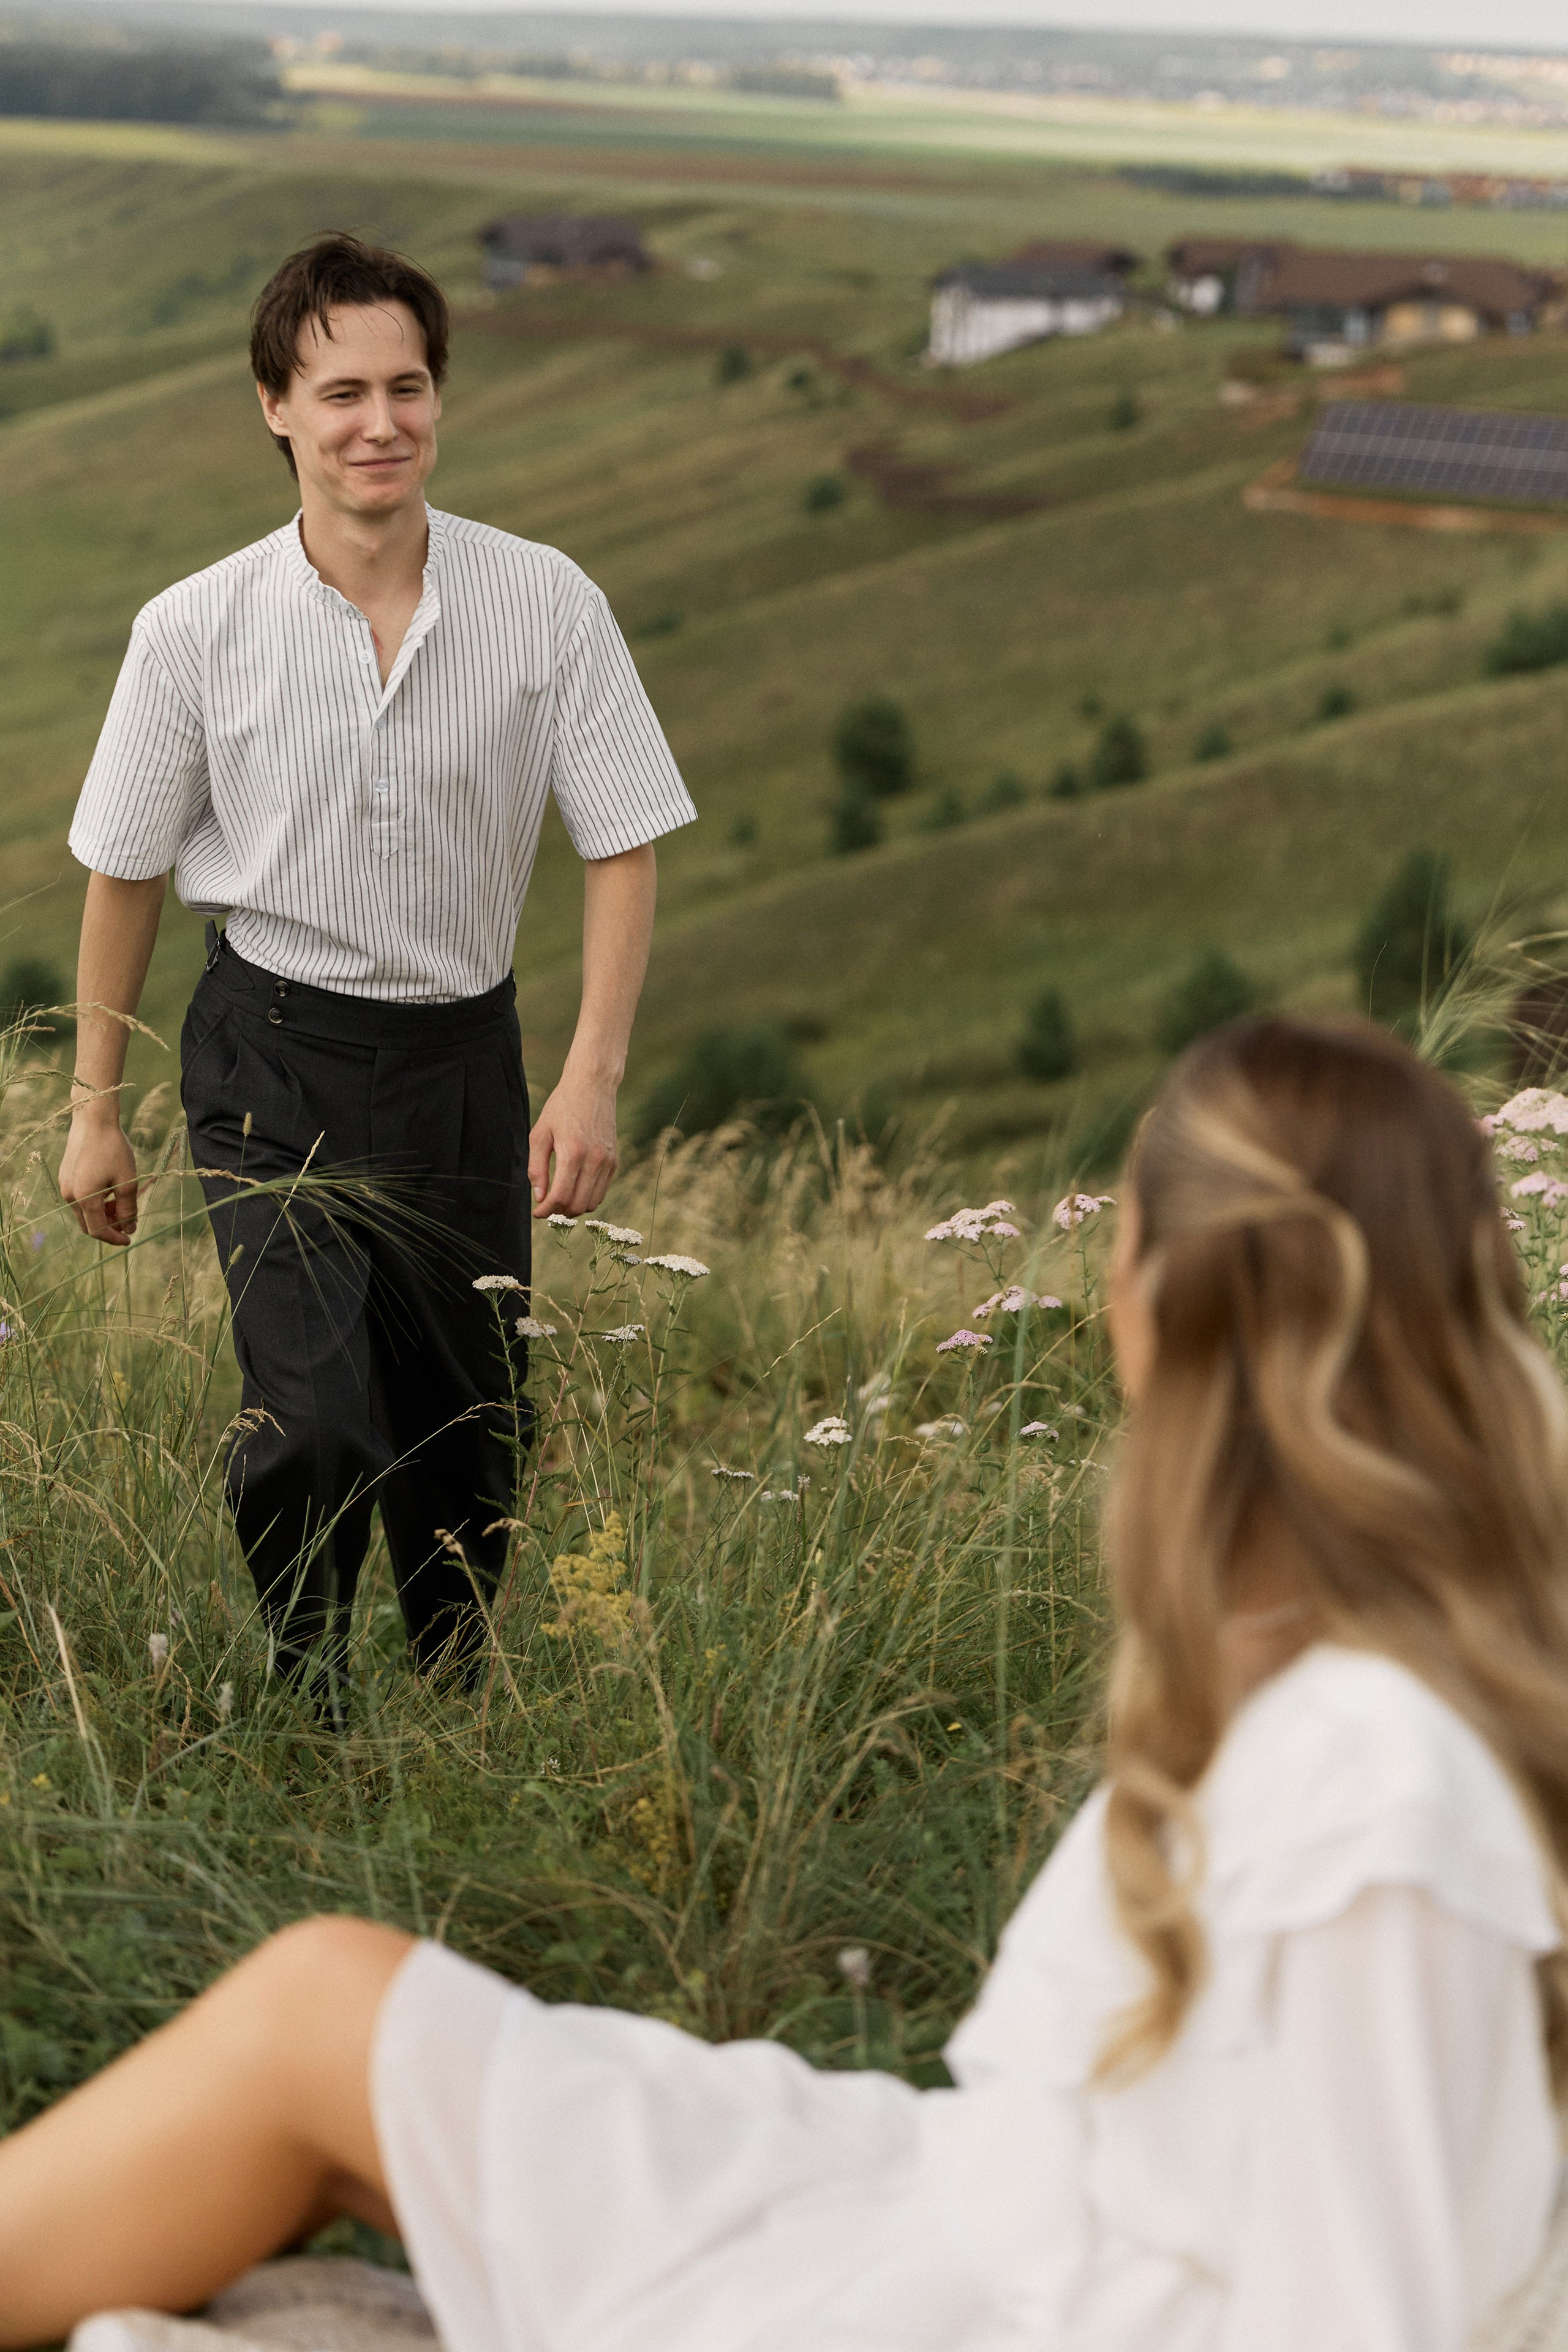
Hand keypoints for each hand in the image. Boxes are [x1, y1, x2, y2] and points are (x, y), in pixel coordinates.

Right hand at [60, 1117, 140, 1244]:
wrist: (93, 1119)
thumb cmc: (113, 1149)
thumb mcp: (128, 1181)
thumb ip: (128, 1209)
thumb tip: (129, 1228)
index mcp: (84, 1198)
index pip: (97, 1231)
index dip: (114, 1238)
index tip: (129, 1239)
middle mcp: (69, 1195)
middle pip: (88, 1224)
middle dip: (108, 1227)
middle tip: (128, 1221)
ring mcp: (65, 1184)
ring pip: (84, 1211)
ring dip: (102, 1214)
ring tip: (121, 1203)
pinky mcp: (65, 1175)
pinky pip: (79, 1197)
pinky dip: (94, 1201)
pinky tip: (109, 1189)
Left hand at [528, 1073, 618, 1217]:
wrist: (592, 1086)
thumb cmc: (562, 1107)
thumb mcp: (540, 1134)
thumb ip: (537, 1168)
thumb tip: (539, 1197)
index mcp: (573, 1153)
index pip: (561, 1197)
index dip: (547, 1210)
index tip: (537, 1213)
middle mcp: (594, 1160)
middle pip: (578, 1205)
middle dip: (559, 1213)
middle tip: (546, 1208)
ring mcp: (607, 1162)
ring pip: (592, 1202)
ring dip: (574, 1208)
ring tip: (559, 1201)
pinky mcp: (614, 1161)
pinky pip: (601, 1191)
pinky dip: (587, 1197)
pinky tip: (574, 1189)